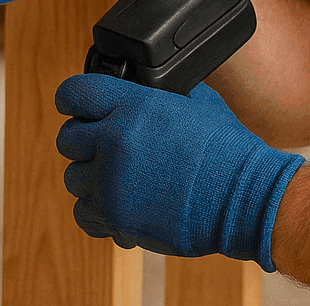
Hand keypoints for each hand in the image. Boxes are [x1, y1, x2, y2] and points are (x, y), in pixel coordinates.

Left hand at [55, 73, 303, 268]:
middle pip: (67, 138)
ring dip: (91, 176)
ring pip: (73, 177)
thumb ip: (158, 96)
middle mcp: (115, 141)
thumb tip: (144, 92)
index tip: (75, 104)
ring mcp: (111, 183)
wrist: (242, 196)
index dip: (72, 97)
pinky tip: (119, 201)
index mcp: (134, 105)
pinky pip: (82, 213)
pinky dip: (96, 209)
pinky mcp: (114, 218)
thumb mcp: (195, 101)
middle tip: (104, 144)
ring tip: (119, 177)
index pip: (75, 92)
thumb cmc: (225, 148)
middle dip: (83, 139)